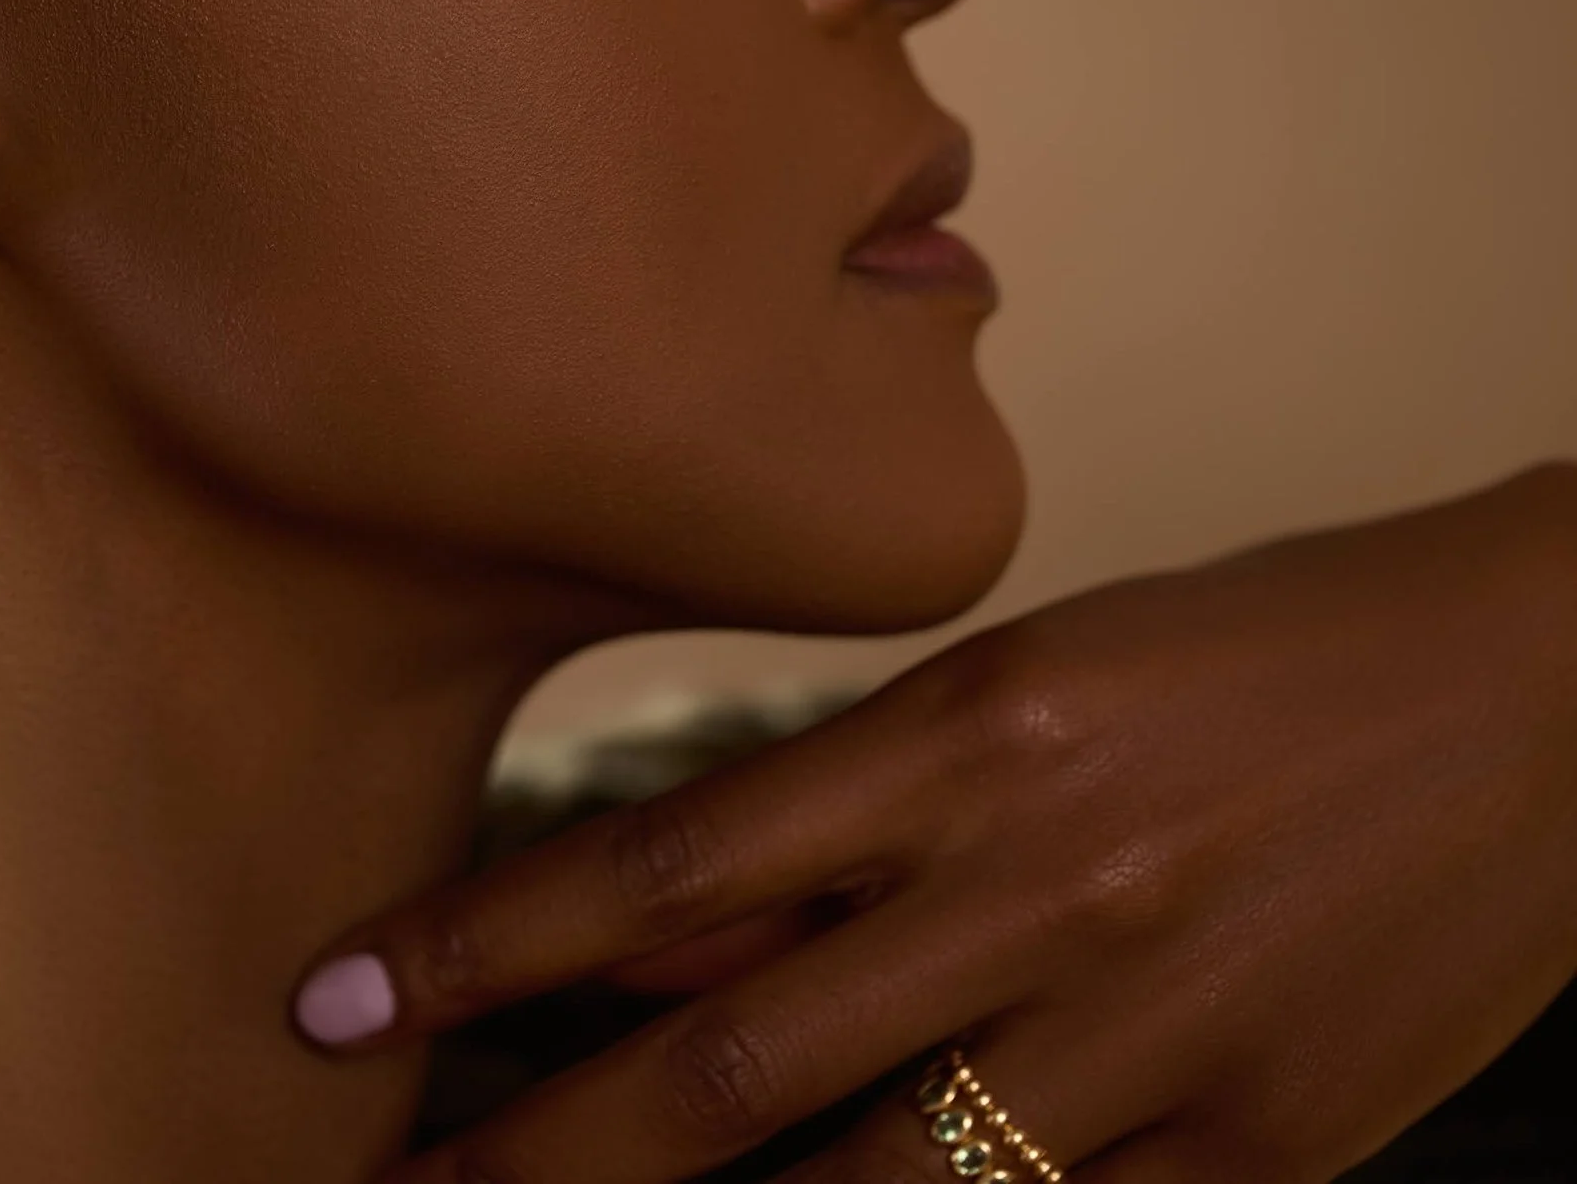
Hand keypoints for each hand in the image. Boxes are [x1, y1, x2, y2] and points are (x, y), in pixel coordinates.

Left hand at [292, 463, 1576, 1182]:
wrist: (1539, 686)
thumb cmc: (1253, 657)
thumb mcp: (1024, 679)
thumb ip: (843, 814)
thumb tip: (645, 942)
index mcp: (972, 735)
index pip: (666, 868)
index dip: (479, 944)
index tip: (336, 993)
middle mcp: (1042, 889)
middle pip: (729, 1063)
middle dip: (526, 1149)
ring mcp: (1155, 1036)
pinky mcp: (1263, 1149)